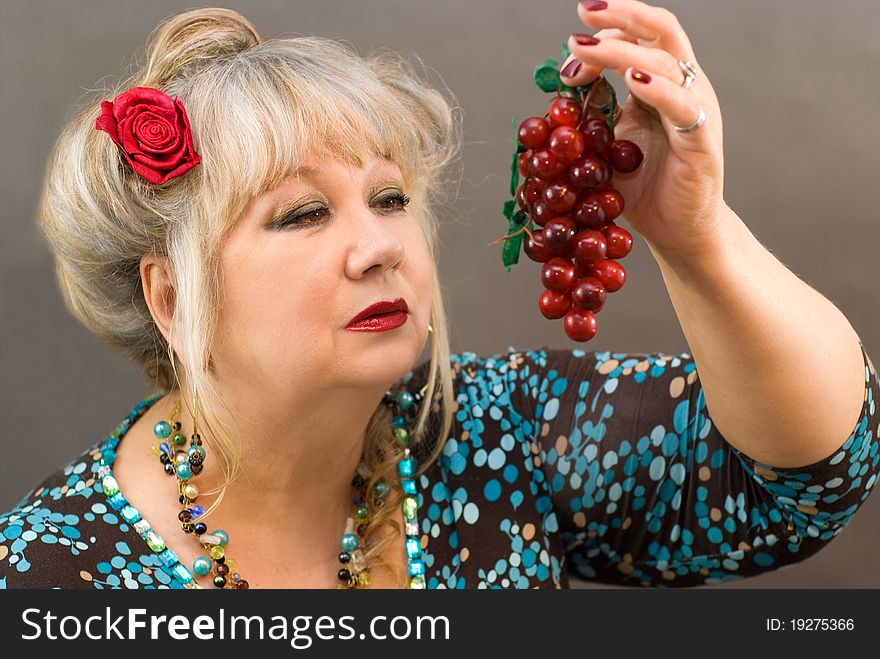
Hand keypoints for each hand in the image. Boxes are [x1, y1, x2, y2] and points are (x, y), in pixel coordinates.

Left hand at [561, 0, 726, 257]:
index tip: (570, 47)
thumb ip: (593, 117)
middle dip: (621, 15)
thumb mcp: (609, 145)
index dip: (606, 33)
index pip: (640, 38)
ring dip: (622, 50)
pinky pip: (681, 105)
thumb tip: (561, 93)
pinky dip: (656, 88)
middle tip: (583, 13)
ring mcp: (697, 110)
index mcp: (664, 84)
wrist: (678, 231)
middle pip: (660, 31)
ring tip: (586, 48)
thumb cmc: (646, 188)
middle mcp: (685, 88)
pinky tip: (631, 79)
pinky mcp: (701, 140)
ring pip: (664, 62)